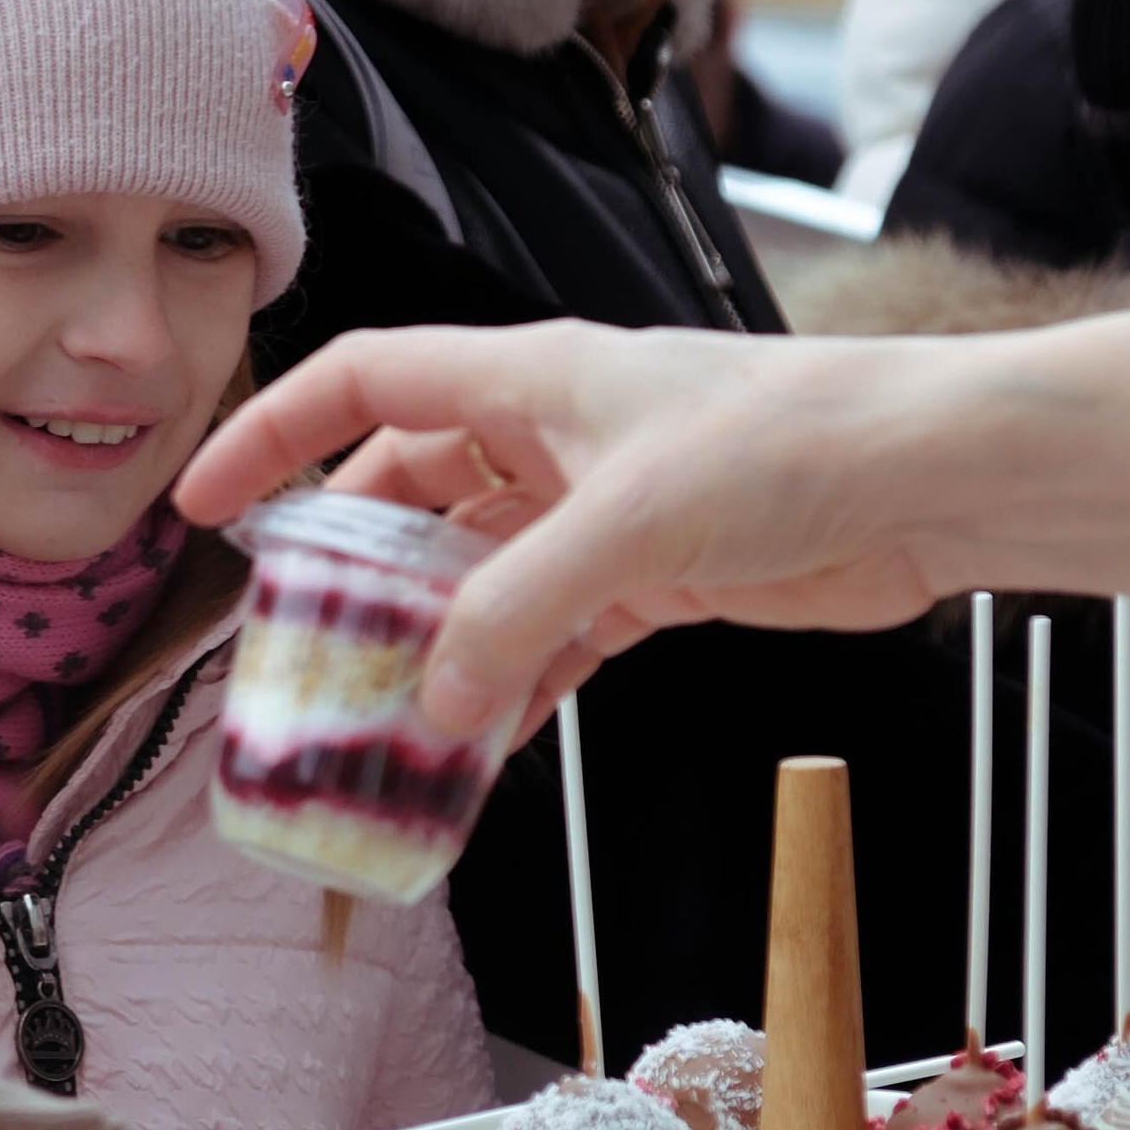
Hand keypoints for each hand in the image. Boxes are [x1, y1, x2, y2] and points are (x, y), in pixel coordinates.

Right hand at [178, 308, 1129, 742]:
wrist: (924, 479)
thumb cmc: (784, 443)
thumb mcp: (624, 523)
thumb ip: (513, 612)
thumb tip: (435, 708)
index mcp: (523, 379)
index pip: (361, 384)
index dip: (273, 434)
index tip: (205, 505)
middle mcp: (547, 437)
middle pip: (407, 498)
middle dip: (349, 576)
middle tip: (294, 656)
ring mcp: (596, 510)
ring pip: (475, 581)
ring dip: (431, 650)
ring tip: (376, 726)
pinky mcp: (650, 578)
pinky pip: (547, 637)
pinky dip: (512, 689)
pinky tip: (481, 750)